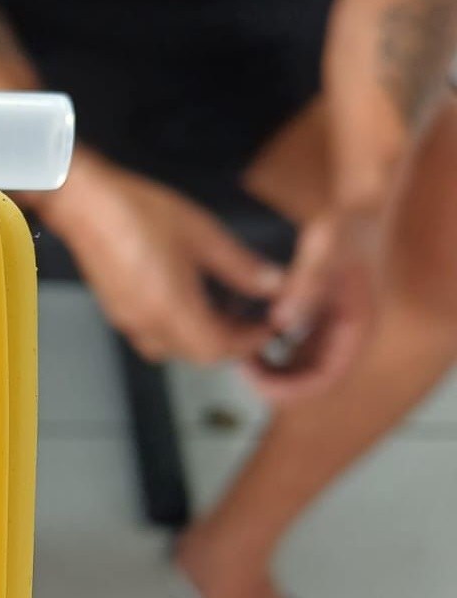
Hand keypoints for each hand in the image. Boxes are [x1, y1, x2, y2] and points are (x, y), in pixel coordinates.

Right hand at [38, 160, 284, 364]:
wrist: (84, 204)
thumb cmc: (137, 212)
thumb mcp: (202, 234)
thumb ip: (241, 266)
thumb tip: (273, 284)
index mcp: (172, 309)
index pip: (219, 349)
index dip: (249, 342)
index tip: (268, 327)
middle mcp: (148, 324)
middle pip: (197, 355)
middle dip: (228, 343)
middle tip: (251, 320)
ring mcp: (129, 320)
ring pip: (174, 350)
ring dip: (201, 339)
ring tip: (221, 311)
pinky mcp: (117, 311)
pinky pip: (153, 336)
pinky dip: (178, 329)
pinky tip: (187, 300)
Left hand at [242, 206, 382, 402]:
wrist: (358, 209)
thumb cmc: (345, 228)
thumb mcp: (325, 253)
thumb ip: (305, 286)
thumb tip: (282, 323)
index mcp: (355, 330)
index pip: (324, 379)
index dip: (288, 388)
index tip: (254, 380)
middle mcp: (346, 337)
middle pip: (308, 380)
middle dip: (272, 380)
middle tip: (238, 364)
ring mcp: (332, 330)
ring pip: (298, 367)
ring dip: (268, 367)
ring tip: (238, 351)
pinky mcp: (318, 320)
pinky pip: (292, 349)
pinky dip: (269, 347)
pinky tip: (245, 333)